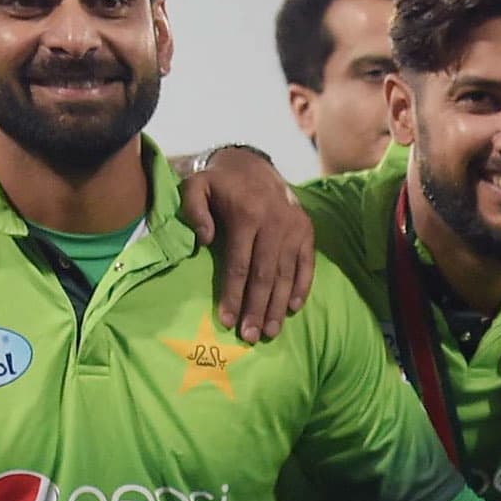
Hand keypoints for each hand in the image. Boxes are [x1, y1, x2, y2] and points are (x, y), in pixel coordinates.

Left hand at [177, 146, 313, 344]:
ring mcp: (295, 228)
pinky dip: (301, 288)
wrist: (253, 164)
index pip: (240, 265)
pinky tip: (291, 309)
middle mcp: (275, 223)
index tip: (226, 320)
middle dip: (257, 309)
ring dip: (278, 306)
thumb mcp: (196, 186)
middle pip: (265, 276)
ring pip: (286, 275)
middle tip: (250, 336)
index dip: (232, 295)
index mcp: (248, 215)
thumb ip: (193, 209)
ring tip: (270, 331)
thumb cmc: (220, 184)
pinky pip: (306, 266)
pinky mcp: (307, 232)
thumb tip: (204, 240)